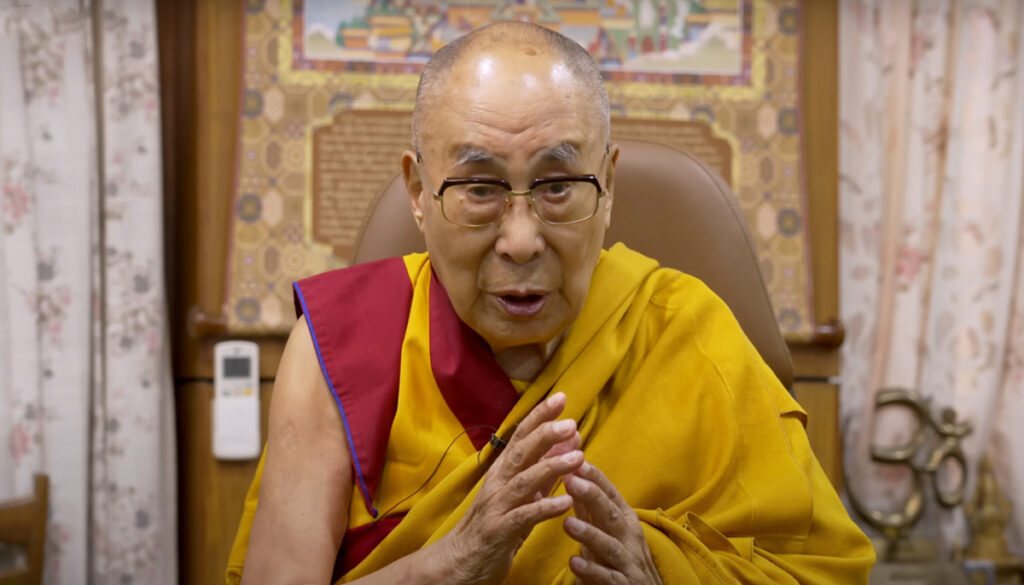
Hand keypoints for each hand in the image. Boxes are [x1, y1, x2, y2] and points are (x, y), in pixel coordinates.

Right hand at [440, 392, 583, 584]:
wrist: (459, 561)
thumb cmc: (494, 524)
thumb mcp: (521, 495)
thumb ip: (545, 471)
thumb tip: (569, 442)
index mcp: (502, 472)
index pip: (520, 437)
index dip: (539, 416)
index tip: (561, 398)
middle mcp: (497, 484)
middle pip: (520, 452)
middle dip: (545, 434)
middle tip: (570, 421)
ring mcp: (496, 507)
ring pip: (524, 481)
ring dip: (551, 467)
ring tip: (578, 457)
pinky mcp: (498, 532)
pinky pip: (524, 517)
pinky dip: (545, 507)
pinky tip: (565, 502)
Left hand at [563, 462, 662, 584]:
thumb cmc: (622, 559)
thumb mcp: (608, 531)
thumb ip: (589, 509)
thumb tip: (572, 478)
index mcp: (625, 521)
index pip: (611, 494)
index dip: (595, 477)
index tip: (577, 460)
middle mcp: (630, 538)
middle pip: (611, 514)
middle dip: (593, 496)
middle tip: (571, 480)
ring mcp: (629, 562)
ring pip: (609, 546)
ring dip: (590, 534)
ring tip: (568, 523)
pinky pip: (608, 577)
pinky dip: (592, 570)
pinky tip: (575, 563)